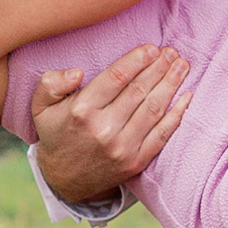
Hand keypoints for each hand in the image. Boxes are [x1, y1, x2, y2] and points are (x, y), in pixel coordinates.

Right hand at [32, 44, 191, 203]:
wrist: (64, 179)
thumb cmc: (56, 133)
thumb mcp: (41, 106)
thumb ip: (51, 83)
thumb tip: (77, 73)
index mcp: (82, 111)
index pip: (117, 78)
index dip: (137, 60)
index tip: (152, 48)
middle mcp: (104, 130)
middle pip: (139, 90)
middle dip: (159, 67)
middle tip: (172, 52)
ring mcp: (123, 148)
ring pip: (154, 108)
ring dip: (171, 84)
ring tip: (182, 66)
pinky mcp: (136, 162)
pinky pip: (162, 134)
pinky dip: (177, 114)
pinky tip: (187, 96)